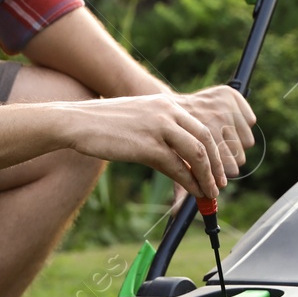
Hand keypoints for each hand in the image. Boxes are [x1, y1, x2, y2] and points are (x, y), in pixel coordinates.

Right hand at [59, 85, 255, 198]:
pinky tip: (194, 192)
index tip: (218, 169)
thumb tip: (177, 159)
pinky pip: (177, 166)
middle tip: (220, 184)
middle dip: (217, 165)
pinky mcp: (147, 146)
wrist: (77, 122)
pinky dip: (190, 182)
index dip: (215, 151)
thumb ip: (161, 134)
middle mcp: (167, 112)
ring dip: (207, 177)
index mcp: (167, 104)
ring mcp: (158, 128)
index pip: (203, 127)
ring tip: (210, 193)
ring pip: (197, 154)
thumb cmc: (103, 124)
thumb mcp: (139, 121)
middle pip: (206, 140)